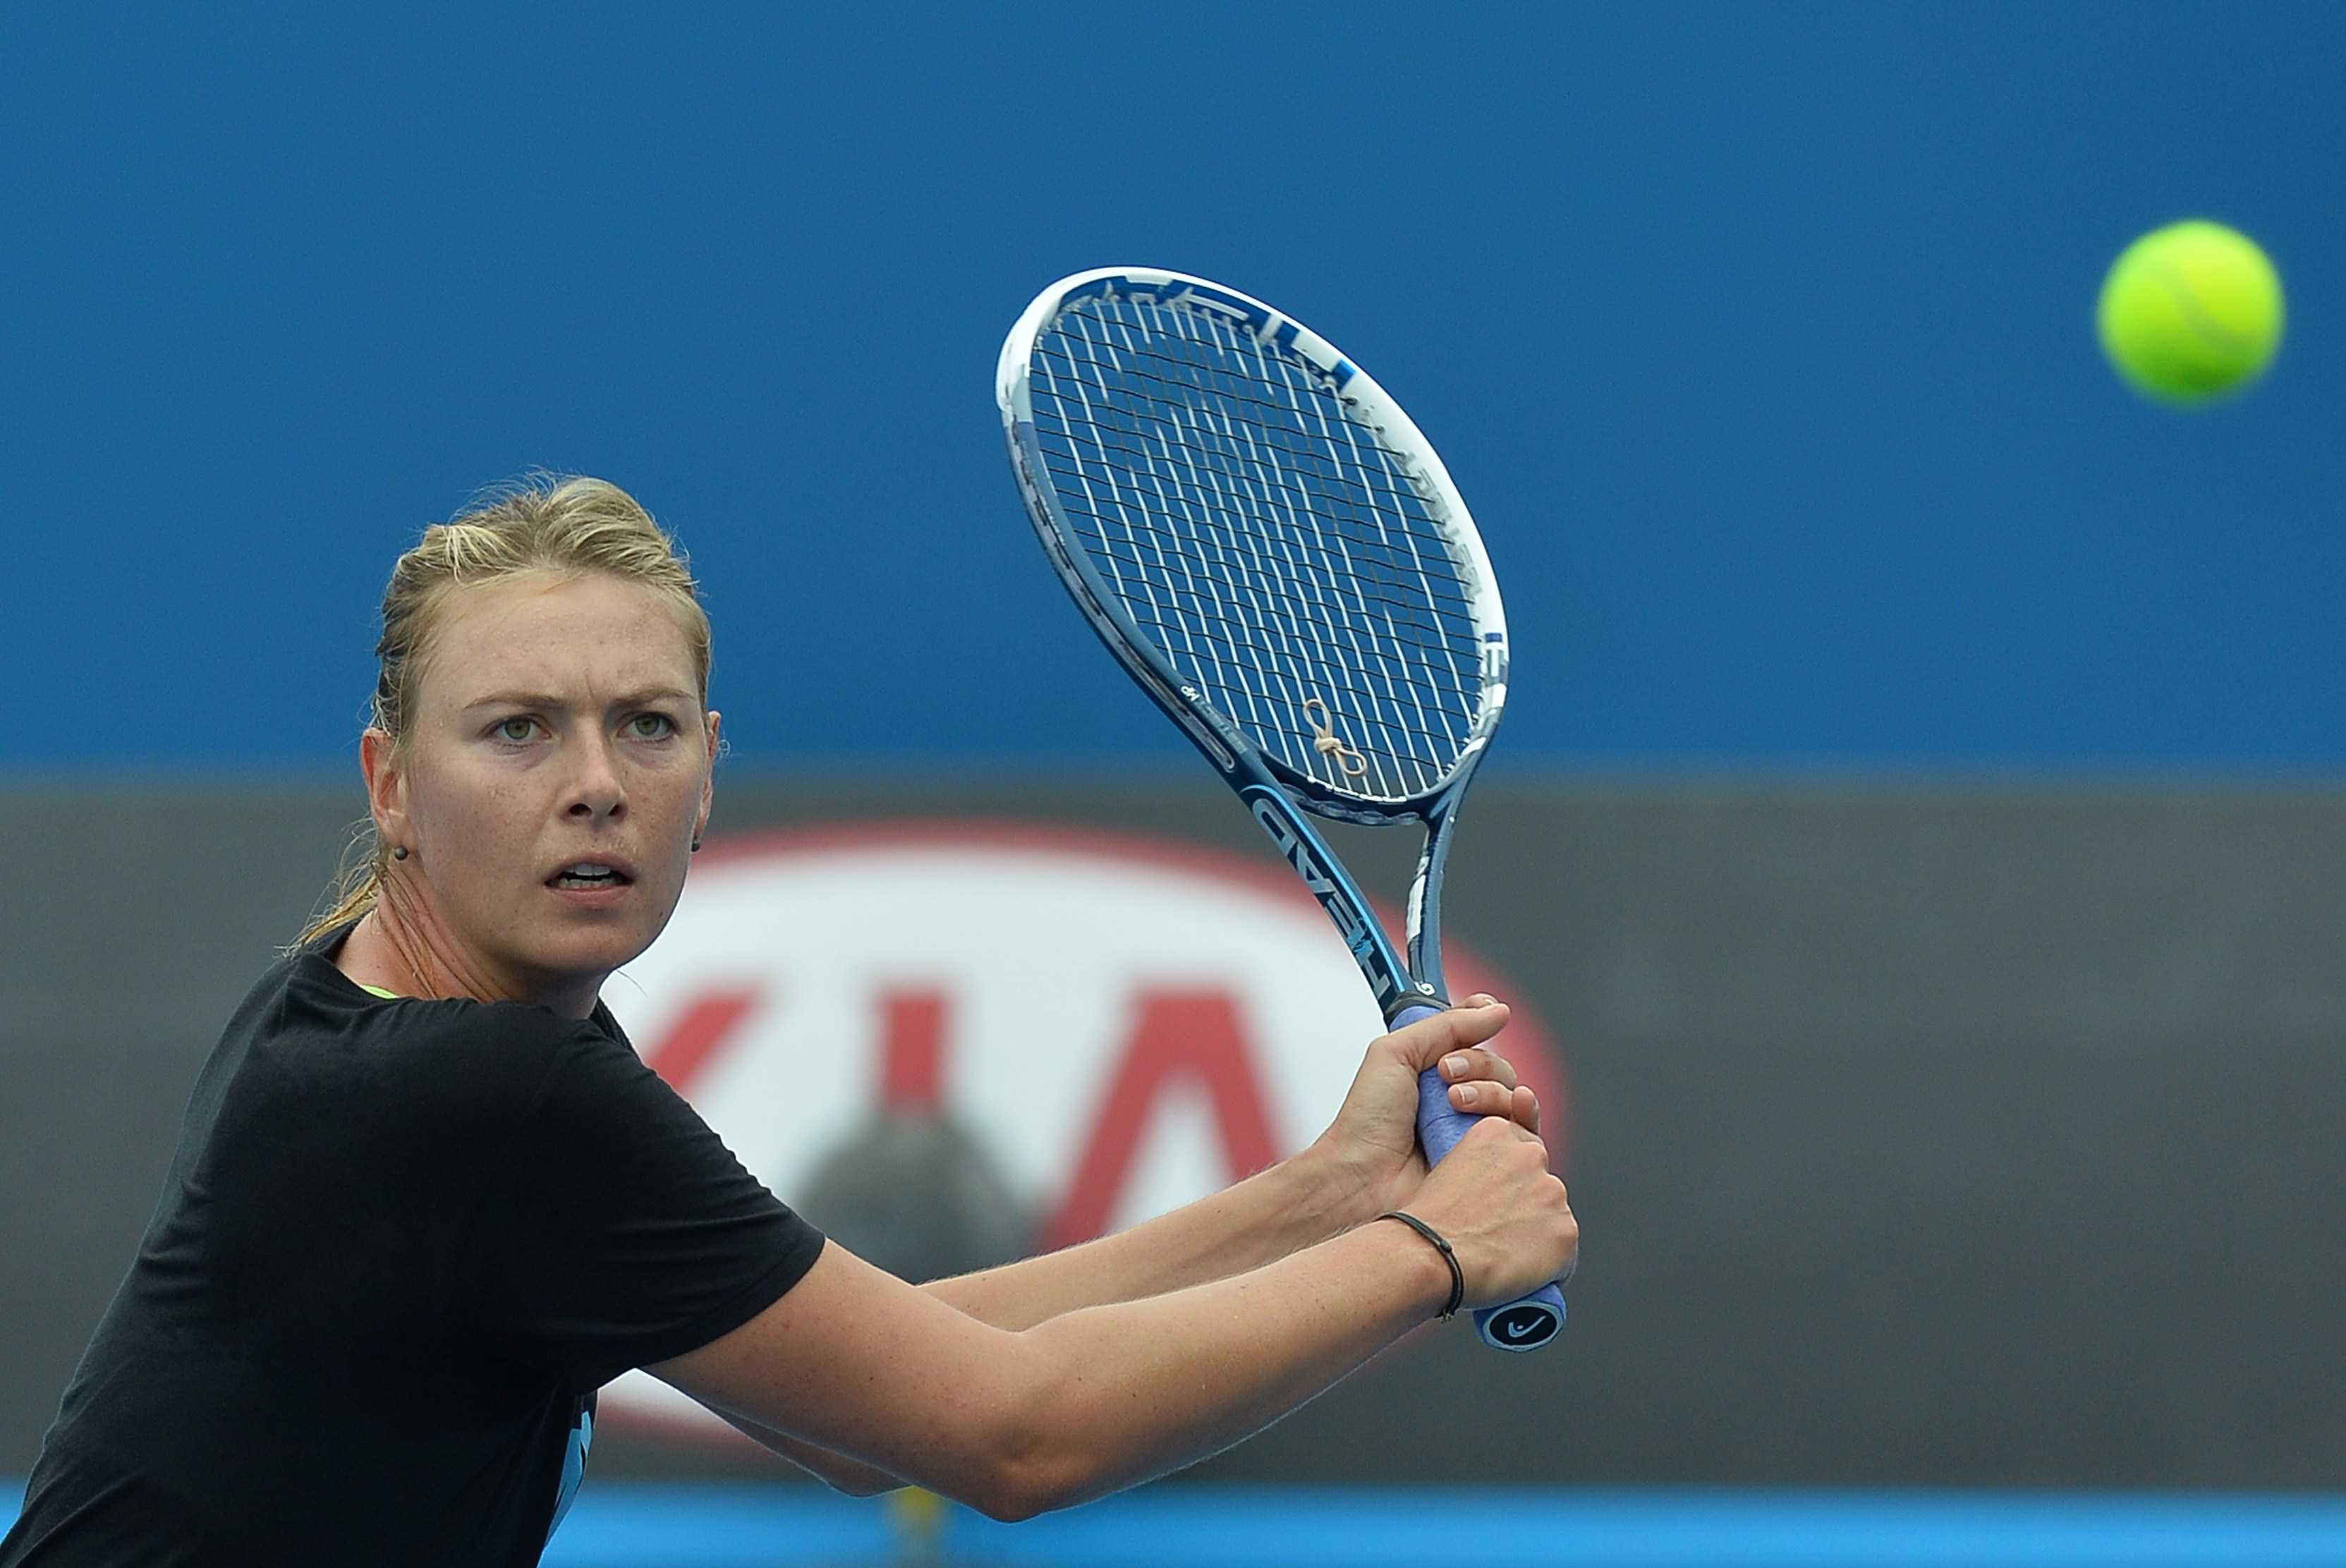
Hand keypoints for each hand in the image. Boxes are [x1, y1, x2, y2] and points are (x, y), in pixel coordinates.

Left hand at [1300, 996, 1541, 1223]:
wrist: (1363, 1177)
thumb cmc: (1367, 1122)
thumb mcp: (1396, 1053)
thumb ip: (1445, 1026)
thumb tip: (1494, 1009)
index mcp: (1433, 1072)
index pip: (1475, 1041)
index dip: (1483, 1025)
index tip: (1488, 1015)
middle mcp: (1457, 1100)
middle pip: (1500, 1068)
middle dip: (1479, 1064)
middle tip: (1445, 1073)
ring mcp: (1473, 1132)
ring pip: (1513, 1098)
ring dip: (1491, 1091)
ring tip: (1456, 1102)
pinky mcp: (1488, 1162)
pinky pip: (1523, 1135)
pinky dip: (1520, 1117)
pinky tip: (1507, 1113)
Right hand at [1403, 1116, 1576, 1309]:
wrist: (1430, 1255)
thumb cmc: (1428, 1222)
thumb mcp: (1448, 1170)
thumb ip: (1481, 1169)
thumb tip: (1497, 1194)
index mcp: (1497, 1131)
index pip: (1520, 1154)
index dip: (1509, 1184)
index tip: (1494, 1204)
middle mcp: (1531, 1154)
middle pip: (1541, 1182)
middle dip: (1527, 1206)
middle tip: (1496, 1231)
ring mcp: (1552, 1193)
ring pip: (1554, 1217)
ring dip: (1538, 1233)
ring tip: (1503, 1255)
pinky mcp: (1565, 1231)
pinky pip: (1565, 1253)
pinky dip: (1549, 1266)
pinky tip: (1522, 1274)